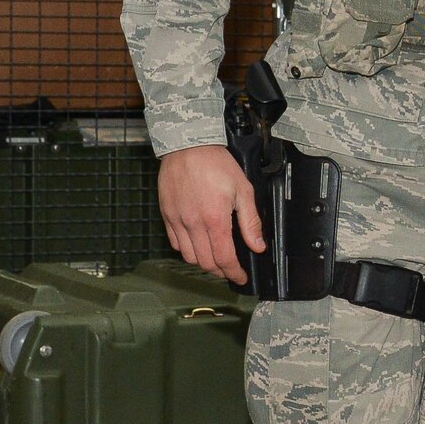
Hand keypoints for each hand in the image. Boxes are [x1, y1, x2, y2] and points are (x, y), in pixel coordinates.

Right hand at [157, 144, 264, 285]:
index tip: (240, 277)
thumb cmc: (216, 164)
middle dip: (220, 271)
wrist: (188, 146)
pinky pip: (175, 243)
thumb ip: (250, 221)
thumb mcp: (243, 190)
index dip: (234, 273)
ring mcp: (177, 220)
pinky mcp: (167, 215)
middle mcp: (193, 223)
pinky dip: (187, 250)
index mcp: (215, 219)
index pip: (224, 259)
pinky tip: (197, 244)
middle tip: (230, 269)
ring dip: (203, 262)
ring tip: (214, 258)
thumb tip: (257, 245)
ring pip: (189, 256)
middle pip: (205, 262)